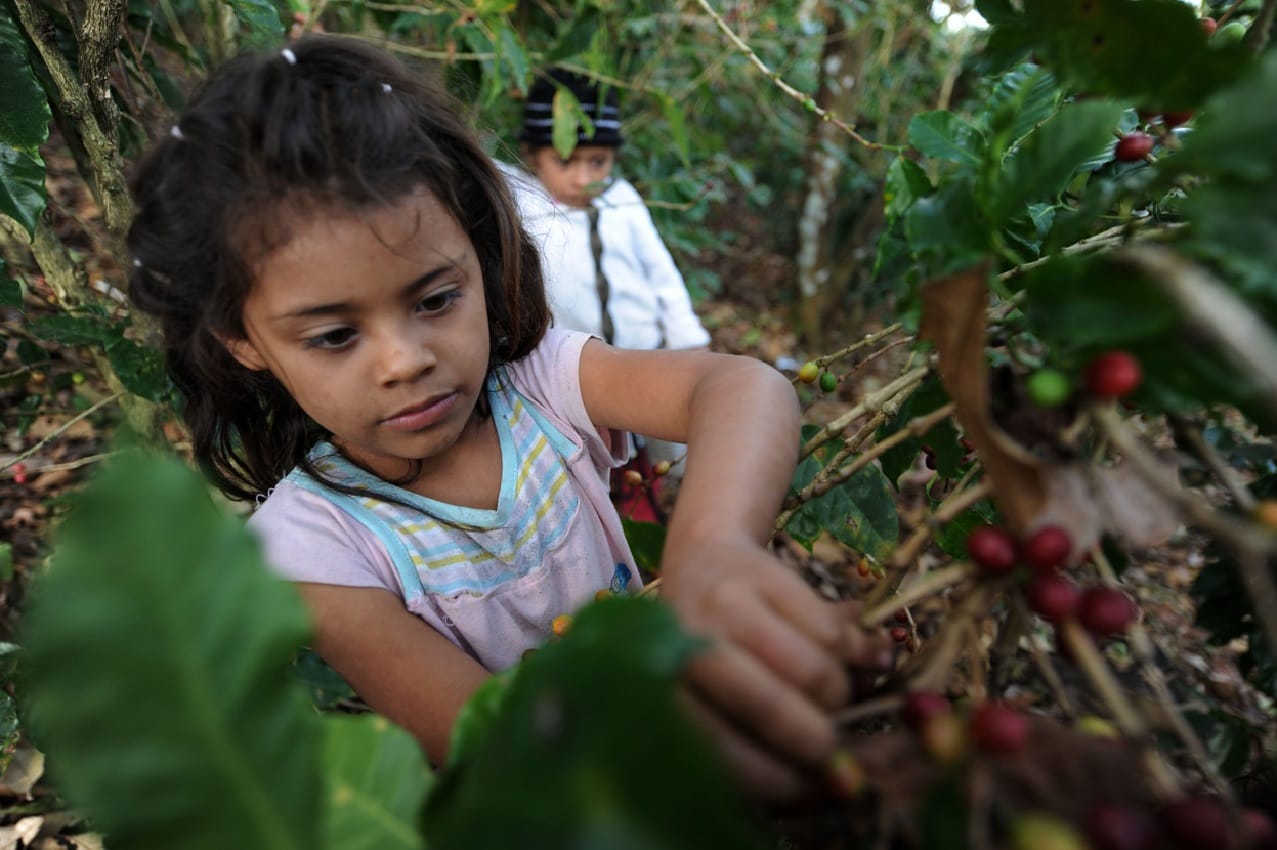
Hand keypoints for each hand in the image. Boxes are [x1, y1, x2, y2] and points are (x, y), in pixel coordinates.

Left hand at [661, 535, 892, 800]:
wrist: (705, 556)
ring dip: (837, 693)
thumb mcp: (715, 698)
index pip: (723, 751)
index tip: (811, 789)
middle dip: (816, 740)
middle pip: (769, 707)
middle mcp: (686, 646)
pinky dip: (850, 652)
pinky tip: (839, 654)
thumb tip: (825, 788)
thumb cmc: (712, 647)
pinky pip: (830, 632)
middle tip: (833, 746)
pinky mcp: (762, 574)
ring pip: (811, 671)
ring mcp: (722, 605)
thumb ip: (753, 740)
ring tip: (831, 693)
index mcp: (667, 689)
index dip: (778, 779)